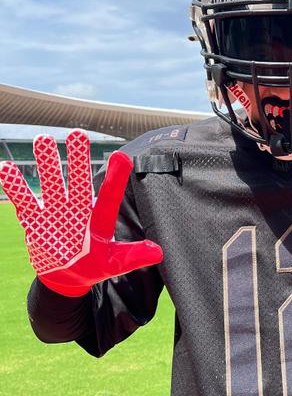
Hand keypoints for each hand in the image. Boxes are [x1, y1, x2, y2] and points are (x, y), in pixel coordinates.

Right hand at [0, 129, 162, 296]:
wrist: (67, 277)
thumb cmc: (93, 266)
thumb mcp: (113, 263)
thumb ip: (132, 256)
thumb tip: (158, 253)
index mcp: (98, 218)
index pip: (109, 195)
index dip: (116, 177)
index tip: (122, 156)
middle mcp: (77, 209)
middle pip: (78, 181)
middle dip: (78, 159)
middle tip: (78, 133)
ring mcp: (56, 212)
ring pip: (51, 184)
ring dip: (47, 164)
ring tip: (42, 140)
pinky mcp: (35, 221)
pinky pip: (24, 201)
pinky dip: (15, 186)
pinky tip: (5, 168)